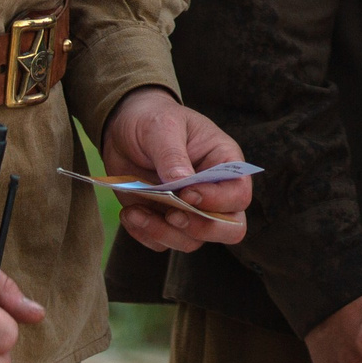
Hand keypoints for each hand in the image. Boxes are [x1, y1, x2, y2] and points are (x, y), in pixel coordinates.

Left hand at [101, 87, 251, 253]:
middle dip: (200, 228)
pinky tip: (130, 213)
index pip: (239, 195)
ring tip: (135, 211)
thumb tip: (180, 184)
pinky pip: (162, 244)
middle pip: (230, 229)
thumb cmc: (153, 119)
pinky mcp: (164, 220)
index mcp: (225, 164)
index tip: (185, 193)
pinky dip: (145, 235)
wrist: (123, 128)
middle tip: (171, 215)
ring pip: (193, 241)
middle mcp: (213, 192)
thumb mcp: (163, 127)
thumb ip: (172, 155)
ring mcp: (189, 210)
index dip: (217, 201)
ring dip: (164, 233)